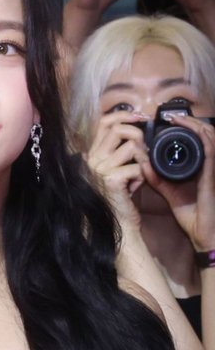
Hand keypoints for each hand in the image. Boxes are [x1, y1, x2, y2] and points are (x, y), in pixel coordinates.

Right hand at [86, 110, 149, 230]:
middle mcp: (92, 161)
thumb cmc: (119, 203)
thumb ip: (120, 155)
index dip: (123, 115)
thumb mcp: (117, 174)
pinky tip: (136, 188)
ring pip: (131, 146)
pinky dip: (142, 176)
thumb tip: (136, 135)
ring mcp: (99, 170)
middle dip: (137, 134)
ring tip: (138, 174)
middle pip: (117, 129)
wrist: (117, 229)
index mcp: (91, 157)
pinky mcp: (112, 179)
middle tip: (145, 147)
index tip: (139, 117)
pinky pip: (138, 166)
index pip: (104, 123)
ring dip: (142, 159)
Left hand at [142, 115, 214, 251]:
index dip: (186, 126)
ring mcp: (213, 169)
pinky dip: (204, 140)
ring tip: (179, 119)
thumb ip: (156, 177)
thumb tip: (141, 161)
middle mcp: (208, 165)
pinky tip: (195, 131)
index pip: (196, 139)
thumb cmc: (191, 215)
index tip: (168, 120)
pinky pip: (211, 153)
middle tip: (172, 116)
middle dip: (189, 122)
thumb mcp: (169, 191)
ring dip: (196, 125)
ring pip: (210, 137)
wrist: (203, 234)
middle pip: (205, 133)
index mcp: (199, 166)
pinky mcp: (214, 177)